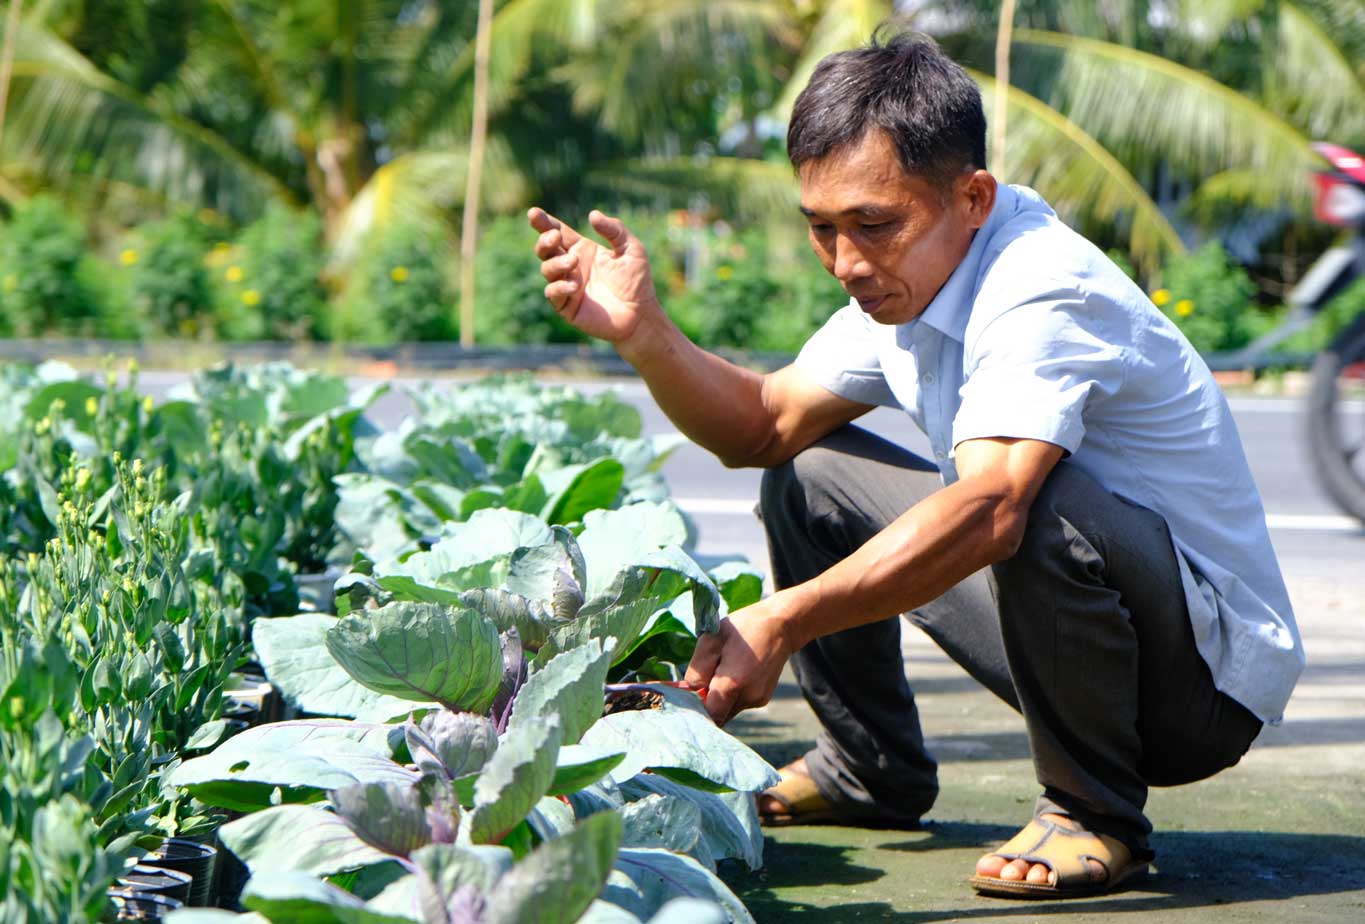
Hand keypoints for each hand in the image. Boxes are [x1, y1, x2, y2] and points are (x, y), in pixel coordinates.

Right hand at [528, 207, 660, 344]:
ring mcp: (567, 286)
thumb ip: (615, 229)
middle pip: (546, 249)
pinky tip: (575, 286)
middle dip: (544, 240)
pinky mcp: (567, 306)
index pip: (558, 232)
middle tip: (555, 237)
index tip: (533, 213)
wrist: (640, 315)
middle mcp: (572, 266)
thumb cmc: (637, 281)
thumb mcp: (632, 249)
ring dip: (556, 263)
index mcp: (583, 250)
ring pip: (547, 269)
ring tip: (573, 262)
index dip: (544, 222)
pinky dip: (559, 287)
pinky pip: (552, 293)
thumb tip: (592, 214)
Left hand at [684, 594, 802, 726]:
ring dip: (719, 699)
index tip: (689, 695)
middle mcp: (748, 696)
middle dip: (706, 702)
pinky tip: (734, 674)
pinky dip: (731, 695)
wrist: (780, 626)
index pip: (710, 714)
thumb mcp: (712, 639)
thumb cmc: (743, 628)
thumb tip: (689, 691)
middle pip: (718, 715)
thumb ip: (698, 669)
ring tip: (721, 671)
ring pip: (728, 710)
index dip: (696, 709)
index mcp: (734, 682)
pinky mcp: (762, 699)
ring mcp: (757, 700)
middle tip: (703, 679)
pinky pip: (738, 704)